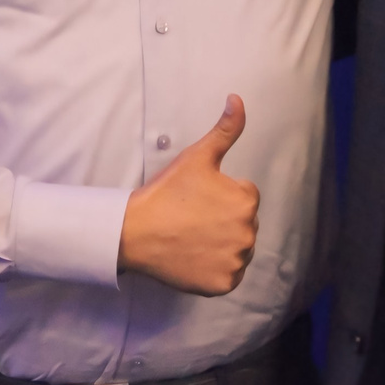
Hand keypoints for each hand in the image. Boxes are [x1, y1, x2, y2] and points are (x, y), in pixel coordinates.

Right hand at [118, 96, 259, 295]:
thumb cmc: (166, 192)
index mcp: (246, 200)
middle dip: (222, 221)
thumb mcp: (198, 156)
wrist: (135, 232)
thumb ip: (226, 129)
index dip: (219, 197)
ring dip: (221, 245)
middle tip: (192, 219)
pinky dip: (214, 270)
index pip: (244, 198)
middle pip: (242, 225)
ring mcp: (236, 261)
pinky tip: (194, 257)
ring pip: (237, 250)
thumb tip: (238, 99)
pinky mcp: (223, 284)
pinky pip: (228, 276)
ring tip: (192, 238)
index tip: (197, 200)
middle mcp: (249, 232)